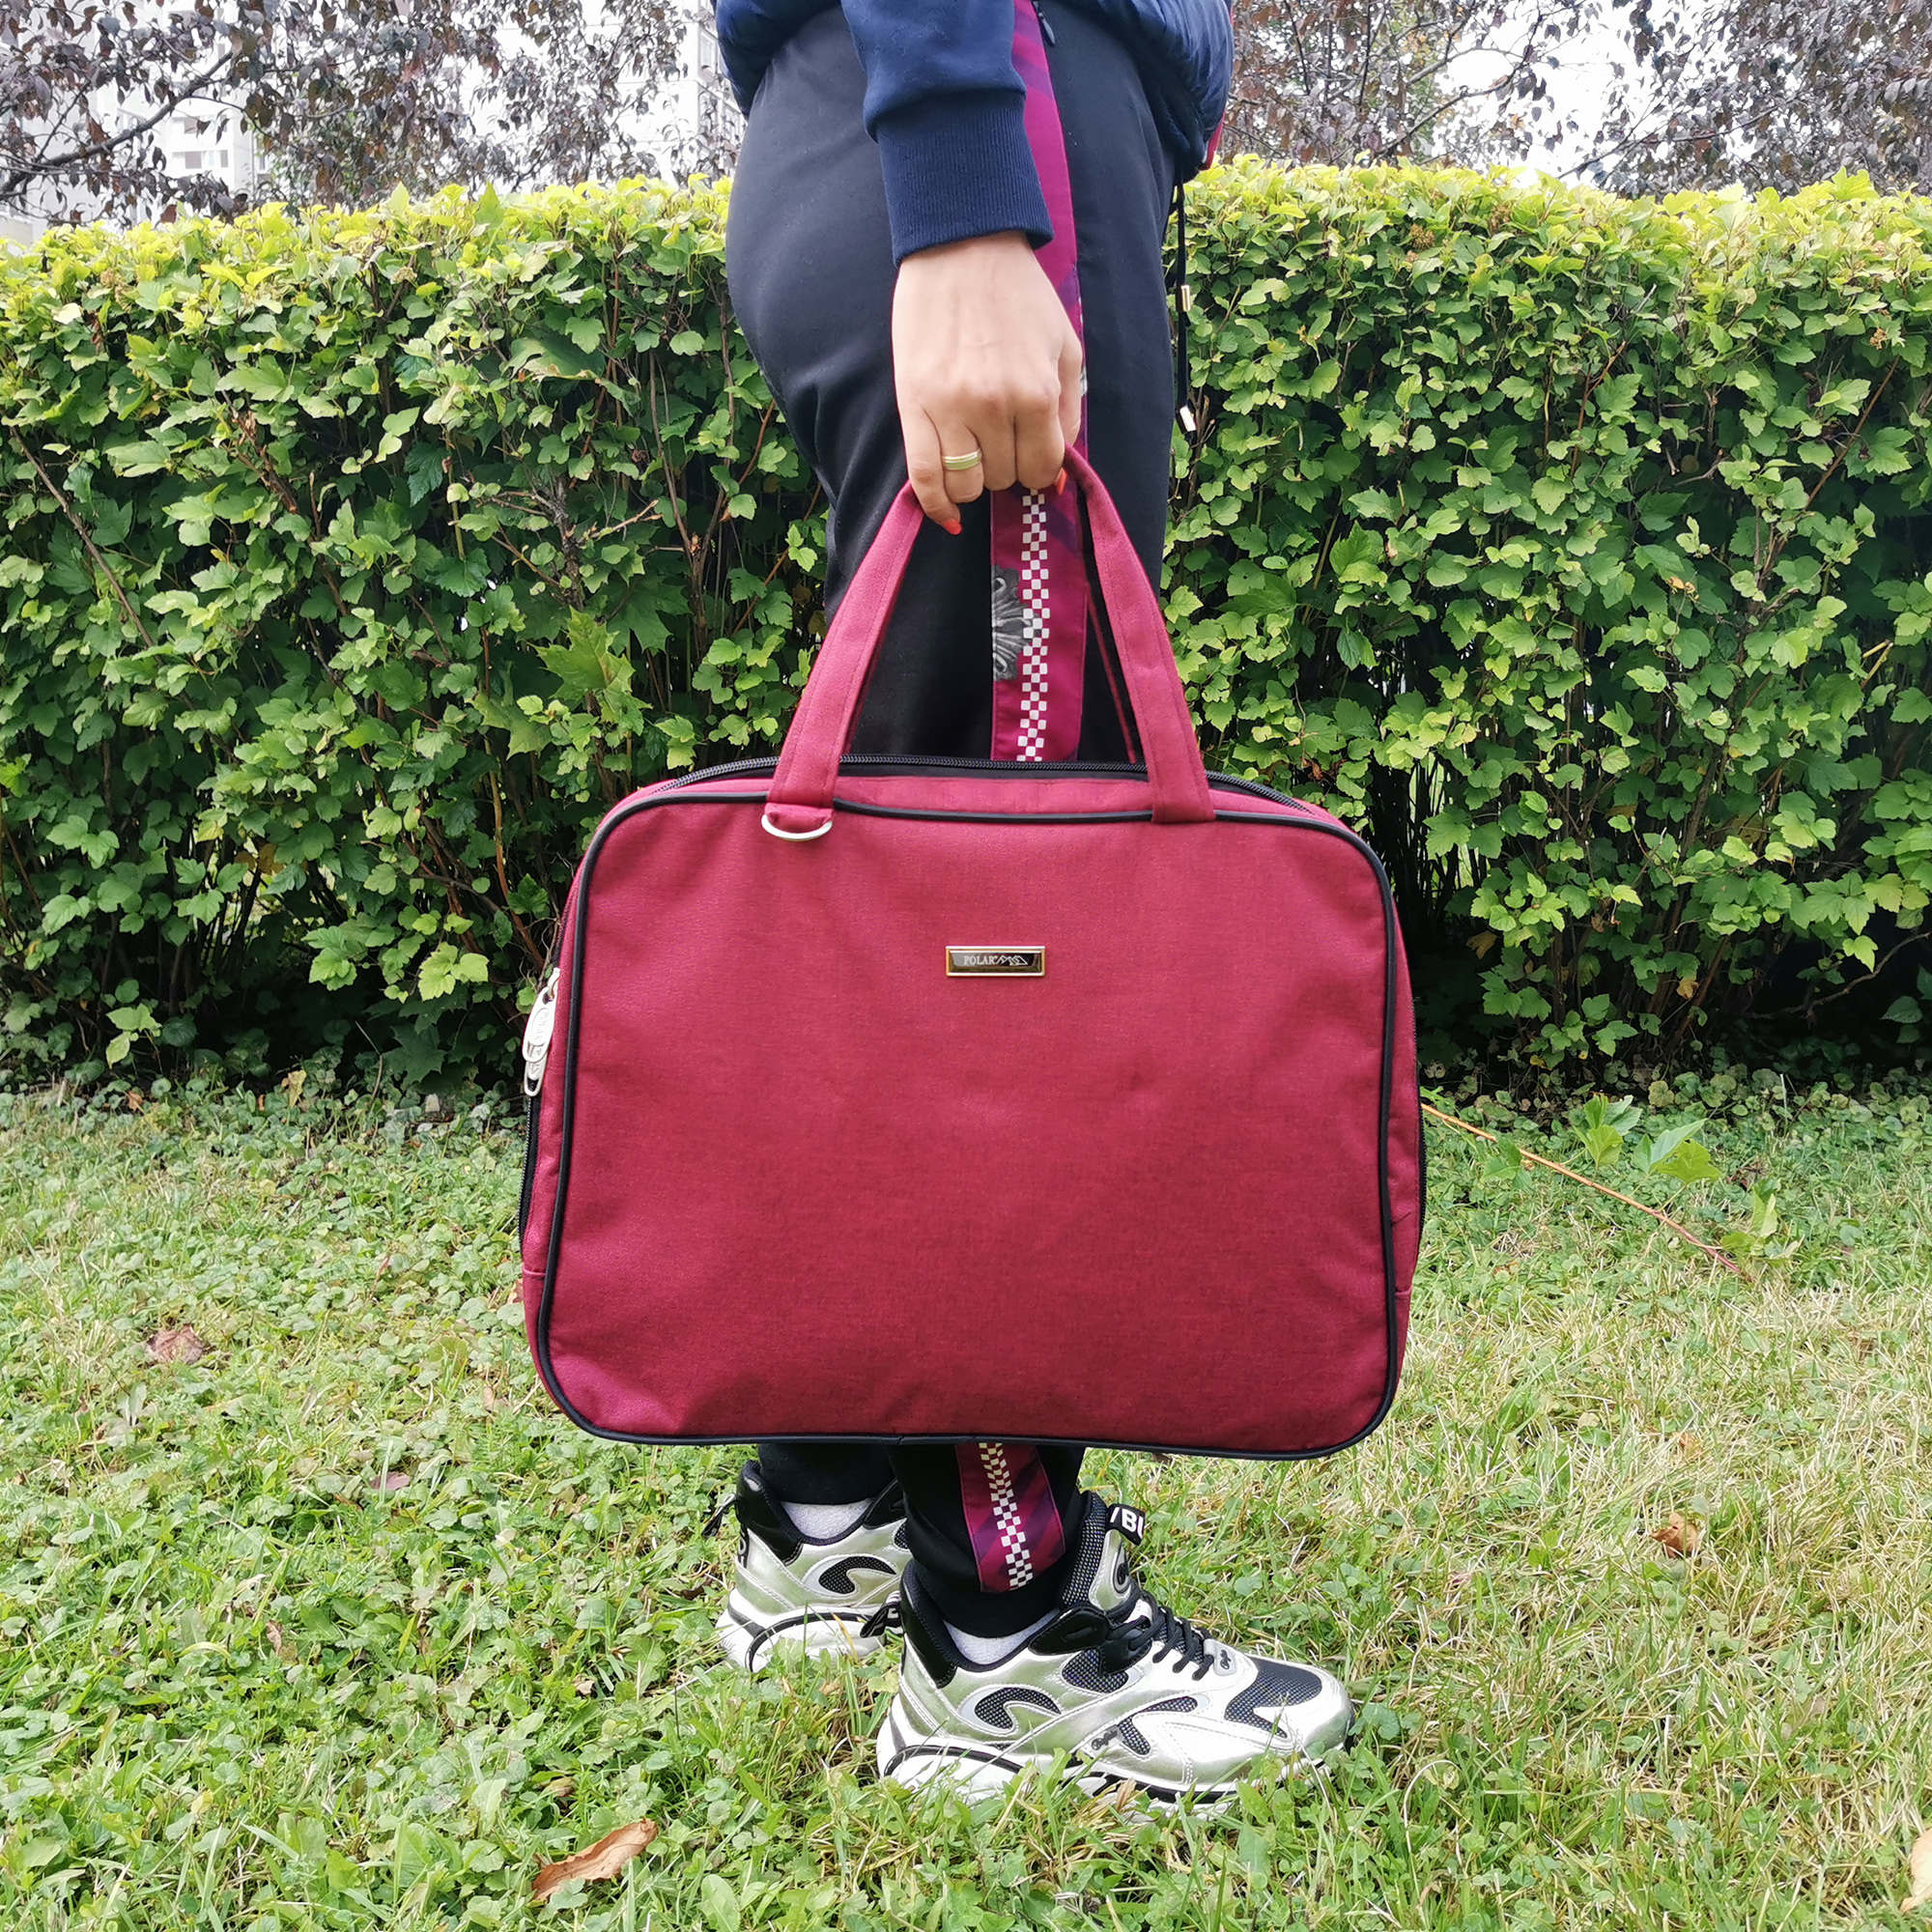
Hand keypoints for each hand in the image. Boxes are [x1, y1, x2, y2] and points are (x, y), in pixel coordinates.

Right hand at [891, 230, 1082, 528]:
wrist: (961, 247)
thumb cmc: (1018, 296)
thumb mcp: (1064, 348)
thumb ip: (1067, 413)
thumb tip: (1054, 473)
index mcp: (1036, 393)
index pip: (1040, 469)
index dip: (1037, 469)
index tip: (1029, 454)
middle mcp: (994, 407)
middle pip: (1003, 477)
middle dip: (1006, 465)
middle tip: (999, 436)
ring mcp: (950, 409)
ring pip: (966, 484)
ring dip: (974, 479)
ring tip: (973, 452)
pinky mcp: (914, 405)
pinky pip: (923, 477)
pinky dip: (936, 505)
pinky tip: (948, 515)